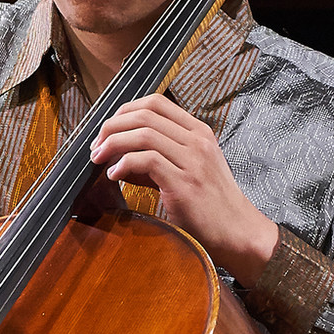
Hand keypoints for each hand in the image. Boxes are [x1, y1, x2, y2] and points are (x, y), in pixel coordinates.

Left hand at [90, 93, 277, 287]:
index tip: (107, 129)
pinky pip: (147, 161)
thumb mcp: (188, 170)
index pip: (155, 103)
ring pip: (143, 134)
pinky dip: (123, 165)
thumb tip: (119, 156)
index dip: (124, 111)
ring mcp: (193, 160)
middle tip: (96, 145)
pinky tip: (114, 176)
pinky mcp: (185, 183)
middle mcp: (197, 141)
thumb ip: (157, 158)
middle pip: (145, 114)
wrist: (237, 231)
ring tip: (99, 159)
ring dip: (113, 144)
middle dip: (112, 127)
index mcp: (198, 132)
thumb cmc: (210, 204)